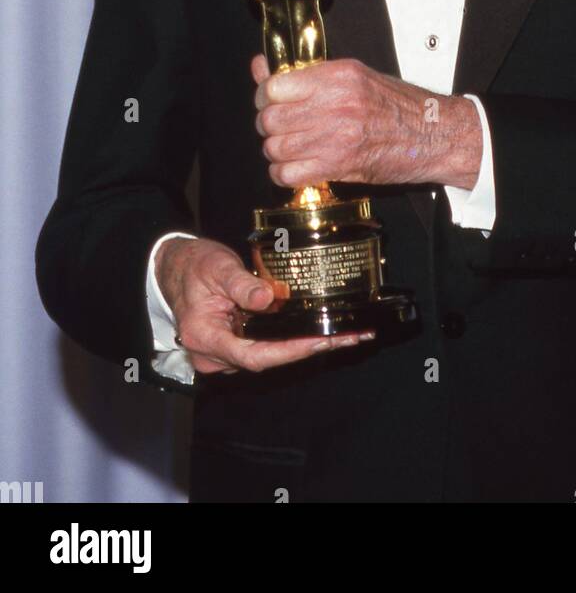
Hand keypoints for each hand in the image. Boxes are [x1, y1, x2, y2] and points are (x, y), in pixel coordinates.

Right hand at [155, 236, 373, 374]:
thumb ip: (241, 284)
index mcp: (206, 338)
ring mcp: (225, 354)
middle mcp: (215, 356)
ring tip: (347, 333)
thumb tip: (267, 298)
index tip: (321, 342)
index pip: (254, 355)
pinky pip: (267, 347)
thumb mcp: (216, 267)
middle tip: (350, 336)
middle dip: (310, 349)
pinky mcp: (236, 345)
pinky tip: (323, 331)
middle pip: (268, 360)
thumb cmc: (193, 266)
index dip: (290, 351)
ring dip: (308, 345)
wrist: (173, 269)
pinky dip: (295, 340)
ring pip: (270, 356)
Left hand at [251, 54, 481, 189]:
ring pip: (275, 147)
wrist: (432, 133)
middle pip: (271, 118)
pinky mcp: (339, 166)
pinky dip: (285, 173)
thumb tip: (259, 67)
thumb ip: (305, 75)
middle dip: (269, 125)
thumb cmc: (397, 104)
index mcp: (338, 77)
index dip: (265, 96)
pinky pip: (288, 174)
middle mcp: (335, 104)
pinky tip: (297, 166)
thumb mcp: (353, 76)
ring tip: (291, 147)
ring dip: (276, 150)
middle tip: (280, 126)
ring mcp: (336, 137)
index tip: (269, 101)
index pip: (274, 87)